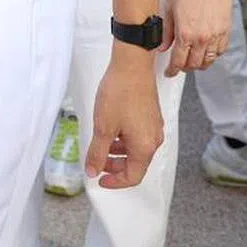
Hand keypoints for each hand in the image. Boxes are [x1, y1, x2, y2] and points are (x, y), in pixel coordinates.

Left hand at [86, 45, 162, 188]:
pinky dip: (124, 139)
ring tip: (101, 144)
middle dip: (115, 166)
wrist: (132, 64)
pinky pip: (138, 135)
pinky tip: (111, 128)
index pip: (133, 177)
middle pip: (136, 164)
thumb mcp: (103, 126)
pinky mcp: (151, 115)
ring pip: (136, 149)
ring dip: (118, 152)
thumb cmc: (120, 93)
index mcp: (145, 147)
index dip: (115, 182)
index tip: (99, 178)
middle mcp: (154, 139)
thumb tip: (92, 171)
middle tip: (97, 162)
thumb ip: (97, 152)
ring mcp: (154, 126)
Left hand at [164, 0, 231, 74]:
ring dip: (199, 64)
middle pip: (194, 64)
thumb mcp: (169, 8)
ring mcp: (216, 36)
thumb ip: (166, 31)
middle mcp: (202, 38)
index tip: (169, 72)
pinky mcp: (226, 31)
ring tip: (191, 60)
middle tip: (179, 65)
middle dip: (185, 67)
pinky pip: (220, 52)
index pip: (178, 61)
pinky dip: (212, 56)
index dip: (172, 69)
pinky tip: (206, 52)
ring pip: (208, 61)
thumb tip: (162, 46)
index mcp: (186, 33)